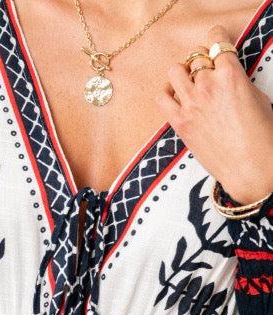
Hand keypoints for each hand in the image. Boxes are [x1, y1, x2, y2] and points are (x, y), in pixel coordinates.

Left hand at [156, 24, 272, 204]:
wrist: (249, 167)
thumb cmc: (260, 135)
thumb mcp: (257, 97)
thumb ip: (237, 81)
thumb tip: (226, 78)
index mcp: (230, 74)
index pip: (216, 40)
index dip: (216, 40)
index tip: (215, 47)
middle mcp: (208, 85)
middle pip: (196, 57)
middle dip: (201, 62)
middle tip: (205, 73)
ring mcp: (191, 103)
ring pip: (175, 70)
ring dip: (182, 72)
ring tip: (188, 82)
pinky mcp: (179, 122)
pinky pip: (161, 97)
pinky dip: (166, 93)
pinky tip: (174, 97)